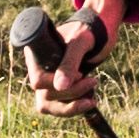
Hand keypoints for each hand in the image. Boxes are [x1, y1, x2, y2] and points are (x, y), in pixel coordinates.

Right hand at [29, 0, 127, 115]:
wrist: (102, 30)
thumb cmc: (90, 30)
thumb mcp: (81, 42)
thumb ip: (70, 62)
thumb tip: (59, 87)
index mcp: (37, 55)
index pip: (38, 81)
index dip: (57, 84)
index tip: (81, 74)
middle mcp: (39, 69)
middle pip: (44, 97)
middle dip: (71, 94)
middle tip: (94, 81)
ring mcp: (48, 80)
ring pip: (50, 106)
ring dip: (72, 106)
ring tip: (92, 98)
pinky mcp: (60, 88)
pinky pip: (60, 107)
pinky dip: (75, 107)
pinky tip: (91, 100)